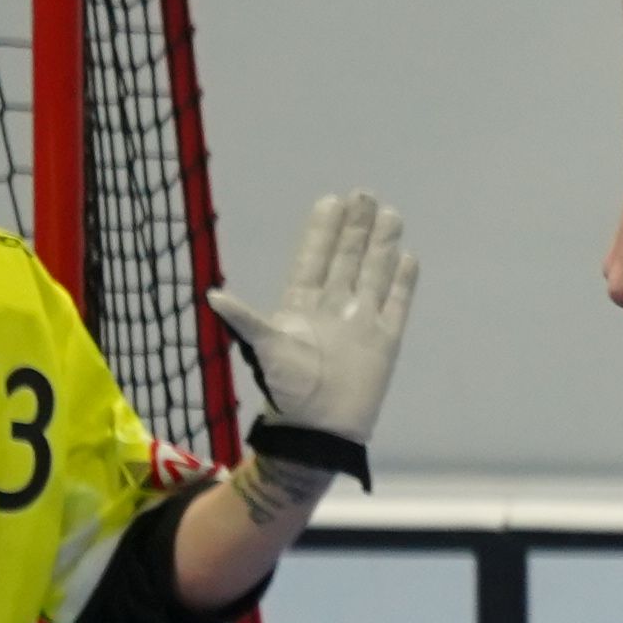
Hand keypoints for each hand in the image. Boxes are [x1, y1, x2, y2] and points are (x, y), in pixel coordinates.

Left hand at [206, 191, 419, 456]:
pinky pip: (397, 304)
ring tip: (392, 215)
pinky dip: (403, 283)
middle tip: (365, 194)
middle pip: (348, 258)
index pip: (315, 257)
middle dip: (356, 227)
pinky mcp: (385, 341)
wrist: (320, 428)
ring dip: (383, 246)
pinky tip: (409, 259)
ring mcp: (361, 322)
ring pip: (374, 274)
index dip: (322, 230)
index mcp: (302, 304)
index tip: (331, 201)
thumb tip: (214, 297)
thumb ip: (245, 320)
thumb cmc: (287, 390)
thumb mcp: (264, 350)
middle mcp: (333, 307)